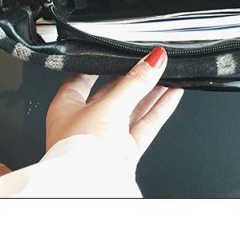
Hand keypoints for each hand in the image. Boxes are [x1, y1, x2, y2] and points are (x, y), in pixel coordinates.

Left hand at [45, 47, 182, 168]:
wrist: (90, 189)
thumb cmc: (80, 152)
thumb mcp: (110, 106)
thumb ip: (135, 82)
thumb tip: (153, 60)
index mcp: (66, 106)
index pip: (86, 76)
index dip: (105, 62)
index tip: (123, 50)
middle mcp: (84, 122)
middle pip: (114, 92)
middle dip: (135, 77)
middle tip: (153, 61)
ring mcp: (106, 138)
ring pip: (133, 108)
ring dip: (152, 91)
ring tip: (169, 72)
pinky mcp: (124, 152)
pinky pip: (145, 125)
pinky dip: (159, 109)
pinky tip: (173, 94)